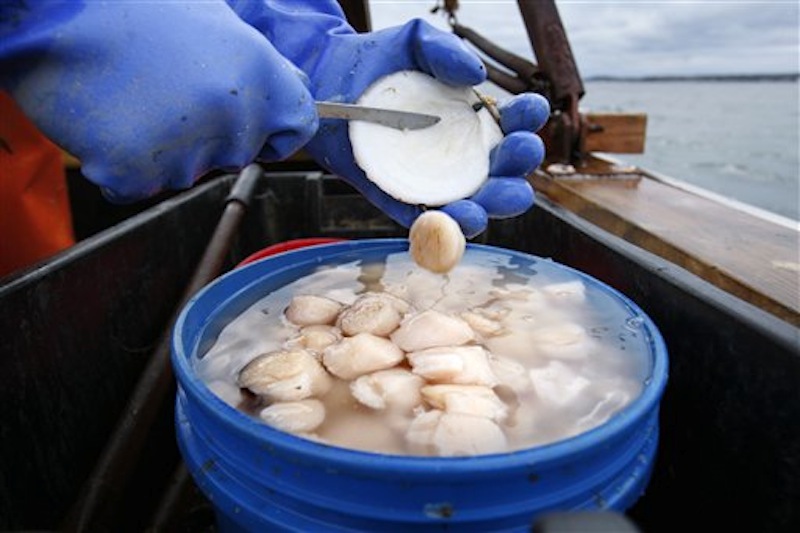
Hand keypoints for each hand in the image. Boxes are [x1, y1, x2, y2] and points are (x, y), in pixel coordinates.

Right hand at [0, 1, 316, 201]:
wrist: (54, 7)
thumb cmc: (132, 10)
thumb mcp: (216, 23)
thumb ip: (258, 71)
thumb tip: (290, 94)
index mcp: (259, 76)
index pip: (295, 129)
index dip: (273, 131)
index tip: (256, 127)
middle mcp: (233, 118)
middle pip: (236, 155)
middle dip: (208, 137)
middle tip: (168, 95)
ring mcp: (186, 151)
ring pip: (185, 172)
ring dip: (162, 148)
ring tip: (133, 97)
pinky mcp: (137, 173)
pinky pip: (139, 184)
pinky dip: (122, 163)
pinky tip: (109, 120)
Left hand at [231, 1, 548, 237]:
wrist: (325, 82)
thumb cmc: (375, 62)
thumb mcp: (414, 42)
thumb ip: (444, 51)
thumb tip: (476, 75)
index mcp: (472, 117)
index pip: (511, 123)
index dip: (526, 119)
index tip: (529, 111)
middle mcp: (459, 154)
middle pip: (502, 171)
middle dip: (517, 165)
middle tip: (519, 151)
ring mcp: (432, 182)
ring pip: (473, 203)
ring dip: (491, 205)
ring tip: (495, 198)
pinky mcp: (402, 202)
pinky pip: (427, 222)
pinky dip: (445, 228)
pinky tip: (458, 220)